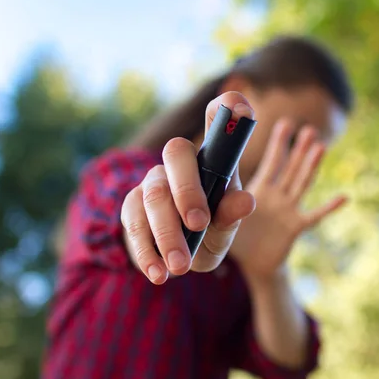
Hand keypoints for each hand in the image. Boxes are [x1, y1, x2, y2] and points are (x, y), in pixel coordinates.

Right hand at [121, 92, 256, 284]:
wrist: (177, 258)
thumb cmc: (208, 235)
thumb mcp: (225, 231)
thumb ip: (232, 216)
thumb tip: (246, 201)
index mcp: (213, 162)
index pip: (218, 123)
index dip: (227, 109)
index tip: (235, 105)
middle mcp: (181, 165)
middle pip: (176, 151)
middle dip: (187, 188)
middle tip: (199, 223)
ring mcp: (153, 182)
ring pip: (152, 193)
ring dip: (167, 232)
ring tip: (181, 266)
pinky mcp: (131, 207)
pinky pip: (132, 221)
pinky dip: (146, 250)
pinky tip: (159, 273)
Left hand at [230, 118, 347, 278]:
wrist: (252, 264)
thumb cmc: (238, 237)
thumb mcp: (227, 217)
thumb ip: (226, 205)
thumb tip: (229, 192)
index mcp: (259, 190)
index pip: (271, 163)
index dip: (278, 144)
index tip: (285, 124)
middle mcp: (277, 196)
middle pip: (290, 169)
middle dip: (298, 149)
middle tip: (308, 129)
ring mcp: (288, 210)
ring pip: (301, 184)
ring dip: (311, 167)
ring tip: (320, 147)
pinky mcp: (294, 227)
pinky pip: (313, 217)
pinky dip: (328, 208)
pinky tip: (343, 198)